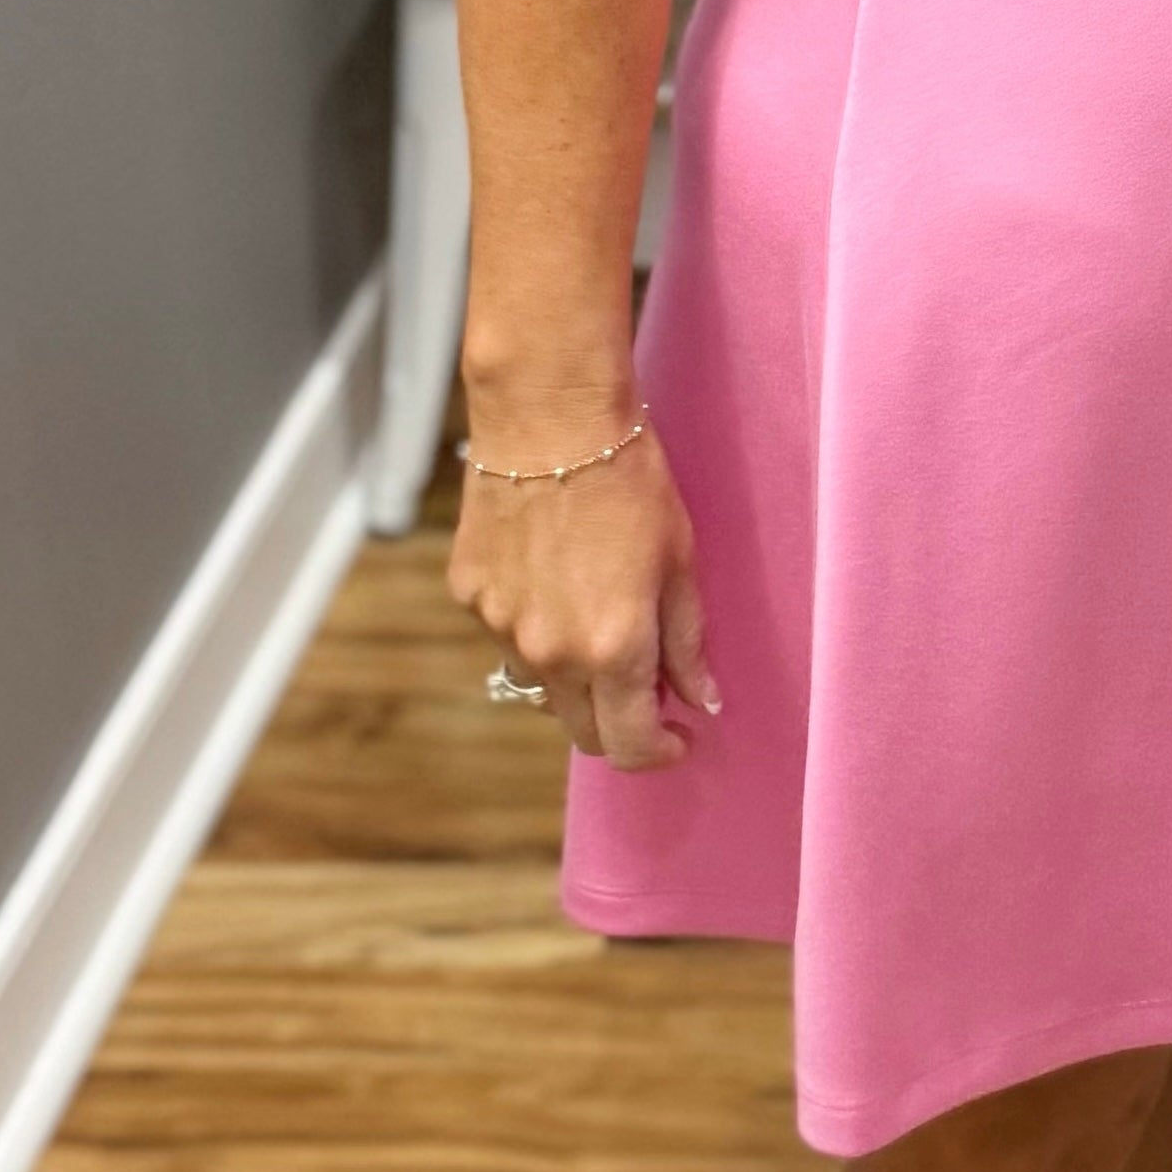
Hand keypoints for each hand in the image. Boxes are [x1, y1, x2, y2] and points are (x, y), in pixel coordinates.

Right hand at [449, 434, 717, 771]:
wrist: (550, 418)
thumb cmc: (630, 481)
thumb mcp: (680, 562)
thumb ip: (687, 643)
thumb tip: (701, 702)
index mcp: (613, 649)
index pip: (630, 746)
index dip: (660, 752)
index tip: (679, 735)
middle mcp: (551, 653)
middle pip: (582, 731)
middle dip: (619, 724)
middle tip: (647, 689)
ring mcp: (502, 627)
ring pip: (542, 685)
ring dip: (575, 677)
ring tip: (598, 618)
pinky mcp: (469, 595)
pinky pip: (508, 635)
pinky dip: (535, 628)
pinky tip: (554, 577)